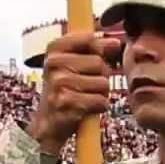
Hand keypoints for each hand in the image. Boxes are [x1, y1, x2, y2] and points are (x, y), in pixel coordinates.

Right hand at [27, 32, 122, 154]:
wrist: (48, 124)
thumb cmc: (65, 91)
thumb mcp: (72, 64)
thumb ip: (94, 50)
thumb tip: (116, 43)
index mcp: (54, 49)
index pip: (89, 39)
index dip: (100, 50)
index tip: (95, 60)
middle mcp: (54, 63)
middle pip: (99, 63)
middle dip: (100, 77)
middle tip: (84, 87)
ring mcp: (59, 83)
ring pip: (103, 83)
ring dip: (100, 94)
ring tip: (84, 98)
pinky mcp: (67, 102)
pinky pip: (101, 101)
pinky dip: (98, 108)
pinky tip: (85, 109)